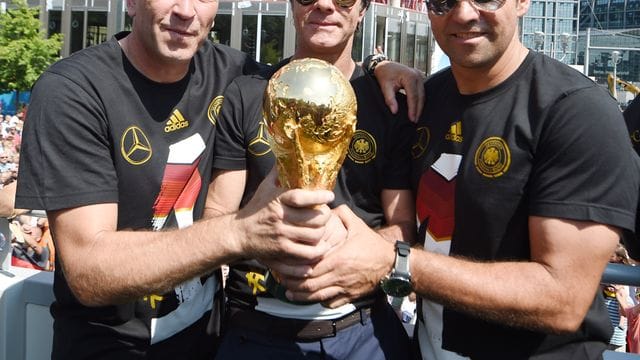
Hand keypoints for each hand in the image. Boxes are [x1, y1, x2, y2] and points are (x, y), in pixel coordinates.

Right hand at [235, 167, 336, 263]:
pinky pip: (307, 254)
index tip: (329, 195)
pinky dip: (318, 251)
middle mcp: (280, 218)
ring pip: (314, 236)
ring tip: (324, 229)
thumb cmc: (256, 209)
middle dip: (326, 216)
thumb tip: (287, 153)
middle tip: (326, 214)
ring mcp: (281, 236)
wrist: (238, 233)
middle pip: (314, 219)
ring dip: (323, 233)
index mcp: (277, 200)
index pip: (301, 197)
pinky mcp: (282, 251)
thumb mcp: (265, 187)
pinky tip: (320, 246)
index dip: (319, 197)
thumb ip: (278, 172)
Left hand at [274, 205, 394, 306]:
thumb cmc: (373, 245)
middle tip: (281, 278)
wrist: (391, 265)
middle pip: (309, 285)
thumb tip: (325, 206)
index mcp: (338, 259)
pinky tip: (309, 296)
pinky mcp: (348, 297)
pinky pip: (328, 303)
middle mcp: (339, 276)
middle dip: (293, 283)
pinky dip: (316, 301)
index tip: (284, 265)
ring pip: (316, 297)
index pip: (310, 268)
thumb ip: (342, 214)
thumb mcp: (358, 226)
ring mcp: (343, 289)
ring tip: (289, 291)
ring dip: (300, 295)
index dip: (294, 269)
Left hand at [374, 61, 424, 121]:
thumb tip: (394, 111)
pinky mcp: (419, 78)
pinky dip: (419, 100)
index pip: (413, 96)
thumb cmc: (384, 74)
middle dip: (418, 109)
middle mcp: (417, 75)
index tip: (411, 119)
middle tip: (415, 121)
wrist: (385, 65)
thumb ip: (389, 99)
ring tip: (416, 117)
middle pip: (421, 96)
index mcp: (410, 77)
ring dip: (420, 106)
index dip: (413, 109)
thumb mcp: (385, 86)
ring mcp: (420, 76)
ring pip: (423, 94)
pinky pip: (421, 91)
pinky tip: (416, 108)